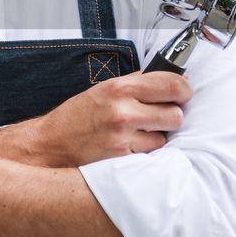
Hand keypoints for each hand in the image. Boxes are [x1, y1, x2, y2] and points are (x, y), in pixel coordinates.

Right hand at [19, 71, 190, 166]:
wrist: (51, 144)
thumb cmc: (79, 115)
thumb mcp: (105, 89)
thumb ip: (139, 83)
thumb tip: (178, 78)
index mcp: (120, 88)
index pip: (172, 84)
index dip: (184, 89)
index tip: (182, 92)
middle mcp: (123, 111)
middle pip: (176, 114)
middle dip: (171, 115)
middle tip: (159, 115)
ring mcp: (123, 137)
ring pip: (165, 136)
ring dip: (157, 134)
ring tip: (138, 132)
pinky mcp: (122, 158)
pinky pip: (151, 153)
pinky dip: (145, 150)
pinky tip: (129, 145)